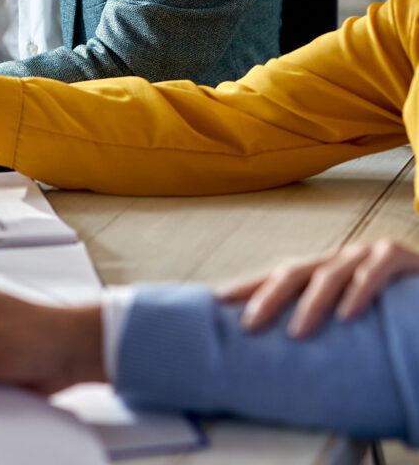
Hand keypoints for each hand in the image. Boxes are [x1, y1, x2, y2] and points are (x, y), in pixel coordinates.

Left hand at [222, 239, 418, 337]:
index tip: (219, 301)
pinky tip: (347, 314)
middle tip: (251, 325)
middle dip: (268, 297)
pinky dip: (359, 291)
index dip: (250, 286)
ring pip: (329, 272)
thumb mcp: (350, 321)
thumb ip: (322, 332)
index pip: (280, 277)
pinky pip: (374, 270)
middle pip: (294, 271)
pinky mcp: (396, 257)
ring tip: (297, 332)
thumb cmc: (391, 314)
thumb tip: (282, 361)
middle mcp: (339, 259)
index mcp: (324, 272)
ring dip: (311, 303)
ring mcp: (366, 254)